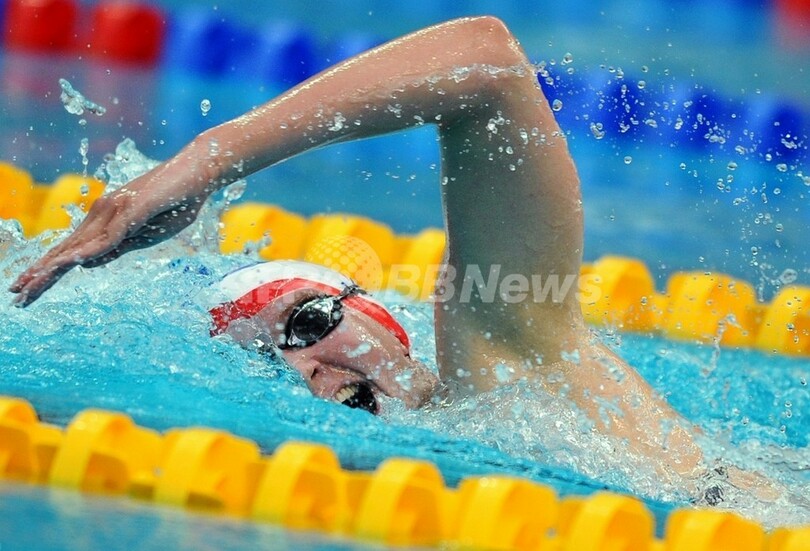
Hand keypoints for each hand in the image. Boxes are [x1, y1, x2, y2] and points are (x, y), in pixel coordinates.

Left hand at [8, 176, 209, 306]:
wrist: (200, 168)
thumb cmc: (179, 200)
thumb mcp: (147, 234)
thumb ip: (118, 247)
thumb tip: (86, 264)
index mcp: (107, 220)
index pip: (72, 250)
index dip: (49, 270)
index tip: (28, 288)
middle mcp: (103, 212)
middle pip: (66, 249)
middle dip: (40, 274)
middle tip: (16, 295)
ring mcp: (116, 208)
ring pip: (80, 245)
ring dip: (53, 267)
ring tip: (30, 285)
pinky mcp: (134, 207)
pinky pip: (110, 236)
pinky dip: (90, 251)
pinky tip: (74, 264)